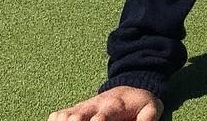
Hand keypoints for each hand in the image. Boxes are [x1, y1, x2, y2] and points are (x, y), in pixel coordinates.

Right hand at [48, 85, 162, 119]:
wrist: (130, 88)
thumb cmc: (139, 103)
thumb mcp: (150, 108)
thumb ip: (148, 118)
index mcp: (114, 105)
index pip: (102, 114)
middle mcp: (95, 105)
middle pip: (78, 114)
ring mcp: (84, 107)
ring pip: (66, 114)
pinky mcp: (76, 111)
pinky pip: (59, 114)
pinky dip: (56, 119)